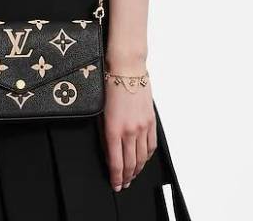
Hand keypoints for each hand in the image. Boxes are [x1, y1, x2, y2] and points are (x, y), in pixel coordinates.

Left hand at [99, 71, 157, 191]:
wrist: (127, 68)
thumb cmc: (110, 84)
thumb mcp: (101, 111)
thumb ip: (105, 133)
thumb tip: (108, 150)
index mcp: (114, 129)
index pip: (116, 162)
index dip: (116, 177)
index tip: (115, 184)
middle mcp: (130, 130)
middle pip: (131, 163)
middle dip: (127, 177)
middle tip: (124, 184)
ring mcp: (142, 126)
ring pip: (142, 157)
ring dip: (138, 169)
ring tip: (134, 176)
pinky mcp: (151, 121)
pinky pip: (151, 144)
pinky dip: (148, 156)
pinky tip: (144, 159)